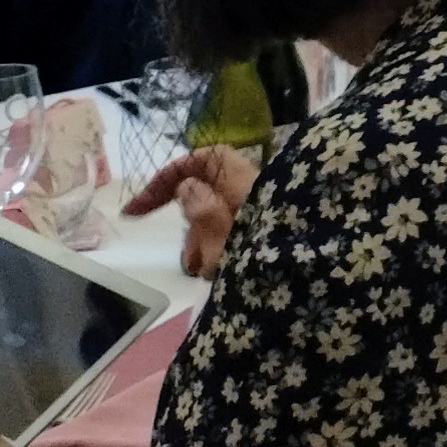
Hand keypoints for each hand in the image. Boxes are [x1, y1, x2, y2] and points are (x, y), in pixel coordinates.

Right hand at [124, 141, 258, 275]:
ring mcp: (256, 219)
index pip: (204, 159)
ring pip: (213, 227)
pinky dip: (217, 260)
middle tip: (192, 255)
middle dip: (191, 228)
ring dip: (203, 249)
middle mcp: (250, 195)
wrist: (307, 286)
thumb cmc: (261, 255)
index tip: (139, 206)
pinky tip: (220, 276)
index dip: (171, 174)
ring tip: (213, 271)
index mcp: (244, 181)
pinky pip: (226, 246)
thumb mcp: (221, 232)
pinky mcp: (259, 242)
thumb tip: (186, 186)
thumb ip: (200, 208)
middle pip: (204, 198)